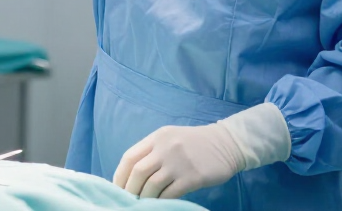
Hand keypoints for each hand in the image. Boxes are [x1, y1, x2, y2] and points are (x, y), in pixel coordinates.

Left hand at [112, 123, 244, 199]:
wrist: (224, 143)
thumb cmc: (194, 143)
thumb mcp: (170, 139)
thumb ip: (153, 152)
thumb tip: (132, 175)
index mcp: (157, 137)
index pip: (129, 157)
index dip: (119, 175)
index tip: (117, 189)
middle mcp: (165, 147)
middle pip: (138, 172)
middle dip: (129, 190)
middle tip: (127, 202)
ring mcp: (178, 162)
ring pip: (151, 185)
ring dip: (144, 199)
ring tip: (142, 206)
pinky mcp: (192, 176)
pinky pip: (170, 194)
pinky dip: (161, 202)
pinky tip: (159, 205)